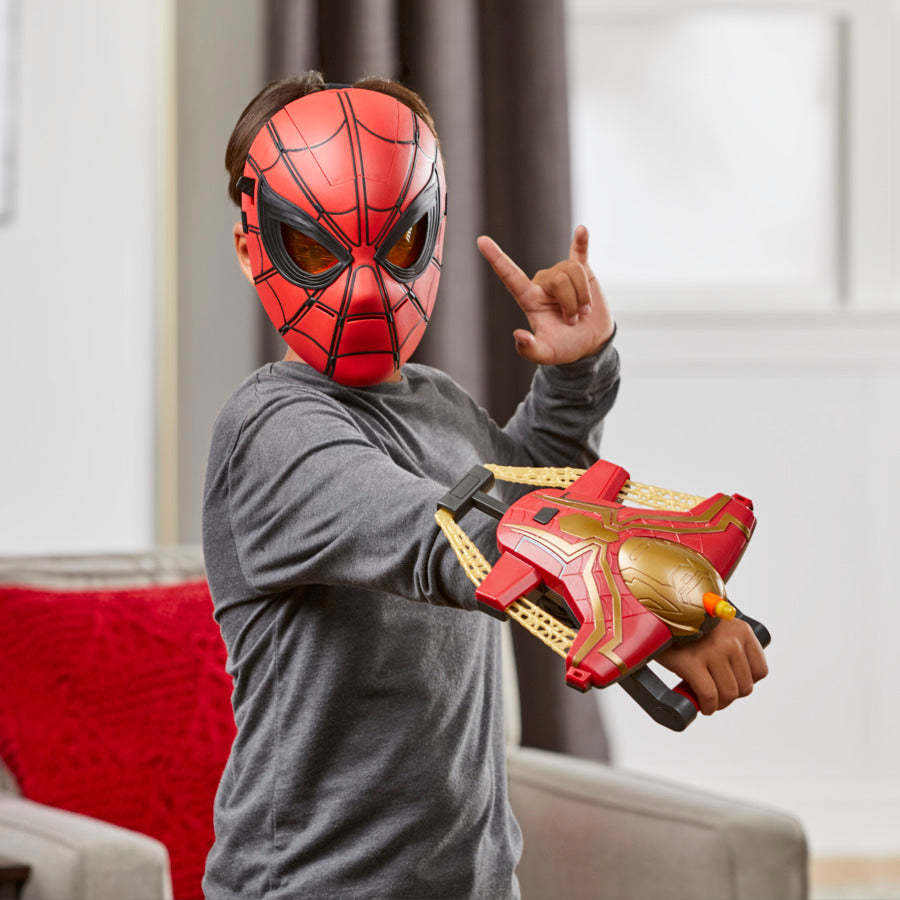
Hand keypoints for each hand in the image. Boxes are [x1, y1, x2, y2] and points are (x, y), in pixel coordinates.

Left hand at [476, 226, 614, 364]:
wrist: (590, 344)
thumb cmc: (564, 348)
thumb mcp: (545, 354)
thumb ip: (529, 350)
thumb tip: (518, 335)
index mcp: (530, 298)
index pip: (510, 275)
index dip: (496, 258)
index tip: (481, 241)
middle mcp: (544, 283)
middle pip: (558, 278)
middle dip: (571, 302)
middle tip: (573, 321)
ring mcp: (563, 275)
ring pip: (574, 272)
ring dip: (583, 296)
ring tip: (582, 312)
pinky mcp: (583, 272)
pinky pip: (580, 253)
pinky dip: (582, 242)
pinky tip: (582, 230)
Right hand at [655, 618, 768, 715]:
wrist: (655, 614)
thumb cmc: (686, 626)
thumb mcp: (716, 628)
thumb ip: (731, 645)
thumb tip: (737, 679)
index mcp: (741, 631)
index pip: (760, 671)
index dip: (744, 683)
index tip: (729, 682)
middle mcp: (731, 640)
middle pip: (745, 687)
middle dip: (729, 696)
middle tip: (715, 694)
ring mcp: (712, 651)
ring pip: (729, 694)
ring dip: (718, 704)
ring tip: (707, 700)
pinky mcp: (692, 663)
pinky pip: (709, 695)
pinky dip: (707, 706)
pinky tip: (702, 706)